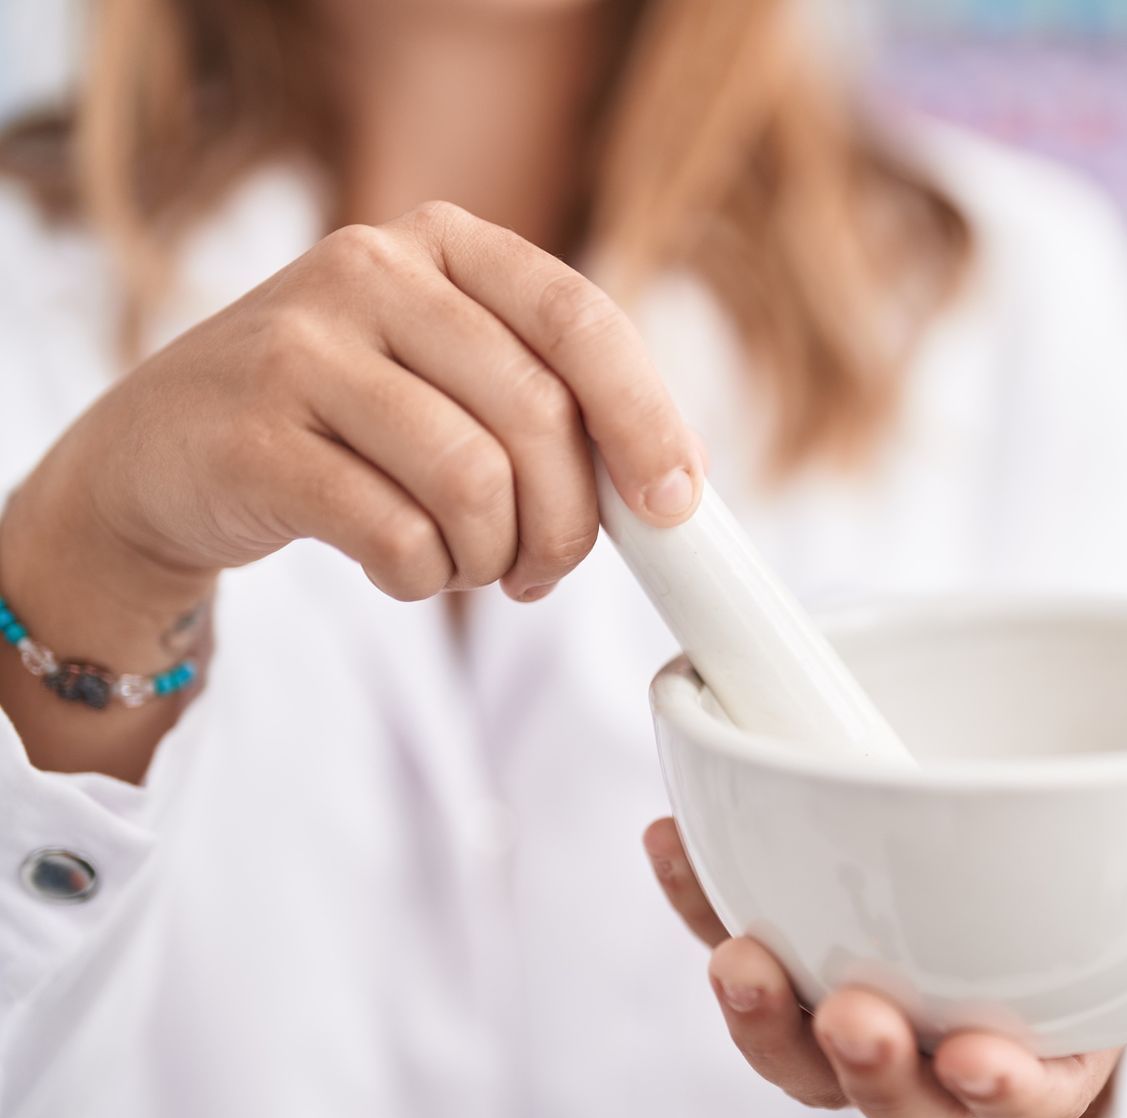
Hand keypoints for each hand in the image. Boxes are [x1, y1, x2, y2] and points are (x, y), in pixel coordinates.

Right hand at [1, 201, 700, 777]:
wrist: (160, 455)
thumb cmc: (340, 420)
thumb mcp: (444, 372)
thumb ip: (547, 400)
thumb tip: (674, 484)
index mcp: (443, 241)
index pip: (580, 319)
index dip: (644, 417)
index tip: (675, 503)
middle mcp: (371, 270)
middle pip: (537, 415)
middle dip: (566, 521)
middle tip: (543, 569)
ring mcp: (302, 348)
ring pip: (472, 481)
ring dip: (490, 556)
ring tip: (465, 565)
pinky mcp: (254, 437)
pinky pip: (396, 533)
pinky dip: (423, 577)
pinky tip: (404, 569)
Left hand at [644, 816, 1126, 1117]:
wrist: (1023, 854)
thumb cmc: (1115, 890)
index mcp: (1053, 1033)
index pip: (1029, 1088)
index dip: (1004, 1084)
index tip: (981, 1054)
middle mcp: (946, 1036)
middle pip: (899, 1092)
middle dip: (866, 1068)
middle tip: (851, 1014)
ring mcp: (860, 991)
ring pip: (797, 1046)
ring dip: (762, 1012)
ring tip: (738, 954)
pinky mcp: (789, 929)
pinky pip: (735, 933)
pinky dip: (698, 899)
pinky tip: (672, 843)